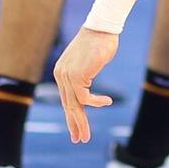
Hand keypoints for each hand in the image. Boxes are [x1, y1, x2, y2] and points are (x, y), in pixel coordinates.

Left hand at [54, 28, 118, 143]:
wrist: (101, 28)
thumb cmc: (100, 42)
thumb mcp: (90, 62)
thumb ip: (86, 75)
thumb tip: (89, 86)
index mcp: (62, 72)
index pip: (66, 99)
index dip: (72, 115)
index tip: (77, 129)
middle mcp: (61, 75)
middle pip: (68, 105)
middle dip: (74, 124)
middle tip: (79, 139)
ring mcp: (67, 76)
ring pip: (74, 106)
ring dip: (81, 122)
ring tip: (86, 135)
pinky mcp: (76, 76)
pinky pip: (85, 98)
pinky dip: (96, 102)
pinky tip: (107, 101)